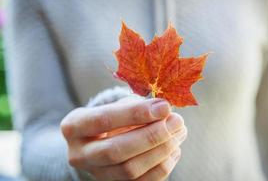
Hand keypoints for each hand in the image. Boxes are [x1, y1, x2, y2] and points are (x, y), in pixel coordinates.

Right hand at [61, 98, 186, 180]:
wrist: (100, 141)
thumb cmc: (112, 118)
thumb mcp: (116, 105)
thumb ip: (136, 106)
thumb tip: (165, 112)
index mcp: (74, 126)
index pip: (103, 119)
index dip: (136, 114)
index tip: (164, 107)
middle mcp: (79, 154)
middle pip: (116, 151)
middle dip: (151, 136)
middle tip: (176, 121)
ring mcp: (96, 174)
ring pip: (130, 170)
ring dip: (161, 150)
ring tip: (180, 132)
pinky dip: (163, 166)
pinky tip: (174, 149)